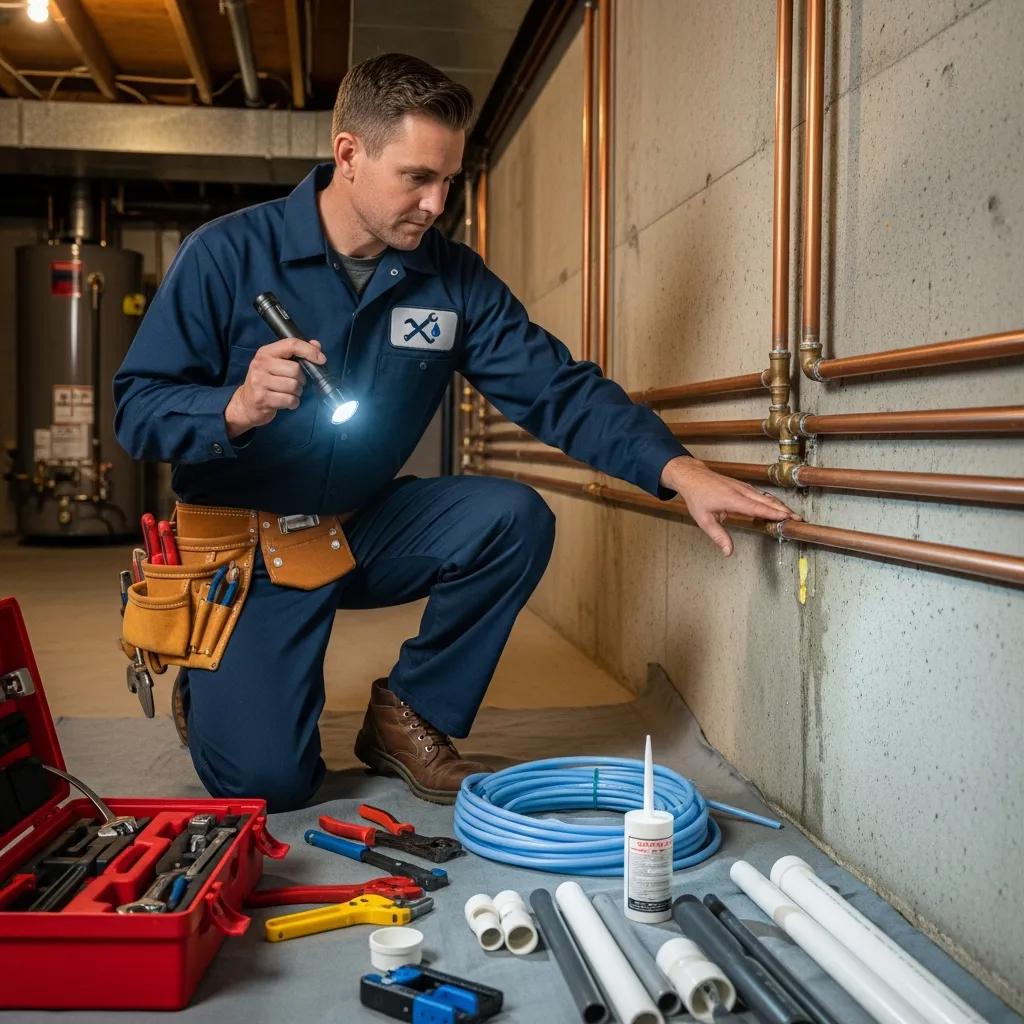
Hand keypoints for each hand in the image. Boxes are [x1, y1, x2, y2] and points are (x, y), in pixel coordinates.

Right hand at [224, 338, 325, 437]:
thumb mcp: (277, 363)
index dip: (310, 351)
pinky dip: (293, 403)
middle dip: (301, 379)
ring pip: (294, 386)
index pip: (291, 344)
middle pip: (296, 369)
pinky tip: (286, 402)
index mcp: (266, 352)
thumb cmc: (265, 381)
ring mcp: (259, 381)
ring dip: (297, 392)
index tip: (321, 359)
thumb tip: (316, 345)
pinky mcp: (262, 398)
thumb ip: (296, 353)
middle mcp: (261, 364)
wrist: (245, 403)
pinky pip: (289, 400)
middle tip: (295, 383)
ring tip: (289, 393)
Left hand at [660, 455, 801, 555]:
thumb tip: (728, 552)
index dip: (773, 513)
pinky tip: (778, 507)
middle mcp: (741, 491)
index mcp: (732, 499)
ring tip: (793, 515)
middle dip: (784, 510)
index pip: (757, 507)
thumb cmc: (697, 497)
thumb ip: (718, 536)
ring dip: (780, 505)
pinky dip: (772, 501)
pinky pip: (761, 494)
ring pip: (766, 496)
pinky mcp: (743, 487)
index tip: (787, 517)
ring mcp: (743, 487)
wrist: (693, 476)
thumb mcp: (704, 519)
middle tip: (798, 519)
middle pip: (767, 501)